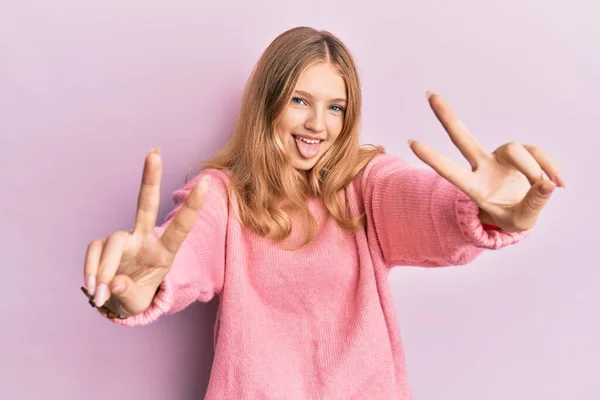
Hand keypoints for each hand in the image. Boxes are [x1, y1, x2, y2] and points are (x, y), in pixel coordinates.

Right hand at [83, 147, 210, 316]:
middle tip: (154, 152)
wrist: (116, 301)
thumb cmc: (136, 297)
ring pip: (112, 241)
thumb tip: (113, 283)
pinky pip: (95, 251)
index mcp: (165, 252)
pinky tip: (93, 288)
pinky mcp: (103, 244)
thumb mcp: (138, 303)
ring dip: (104, 268)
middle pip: (146, 204)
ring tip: (100, 294)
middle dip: (150, 179)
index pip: (182, 227)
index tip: (206, 184)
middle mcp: (145, 239)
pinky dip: (91, 270)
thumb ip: (128, 293)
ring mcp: (124, 239)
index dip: (192, 207)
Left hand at [408, 92, 564, 231]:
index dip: (433, 159)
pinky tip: (559, 184)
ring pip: (516, 149)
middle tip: (430, 94)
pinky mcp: (519, 154)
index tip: (412, 143)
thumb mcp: (521, 221)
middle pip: (462, 138)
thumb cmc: (513, 217)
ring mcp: (500, 158)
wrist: (523, 212)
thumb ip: (532, 205)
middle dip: (447, 117)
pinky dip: (550, 167)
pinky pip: (536, 154)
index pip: (450, 172)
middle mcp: (482, 167)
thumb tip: (546, 184)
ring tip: (544, 187)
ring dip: (532, 169)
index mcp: (474, 188)